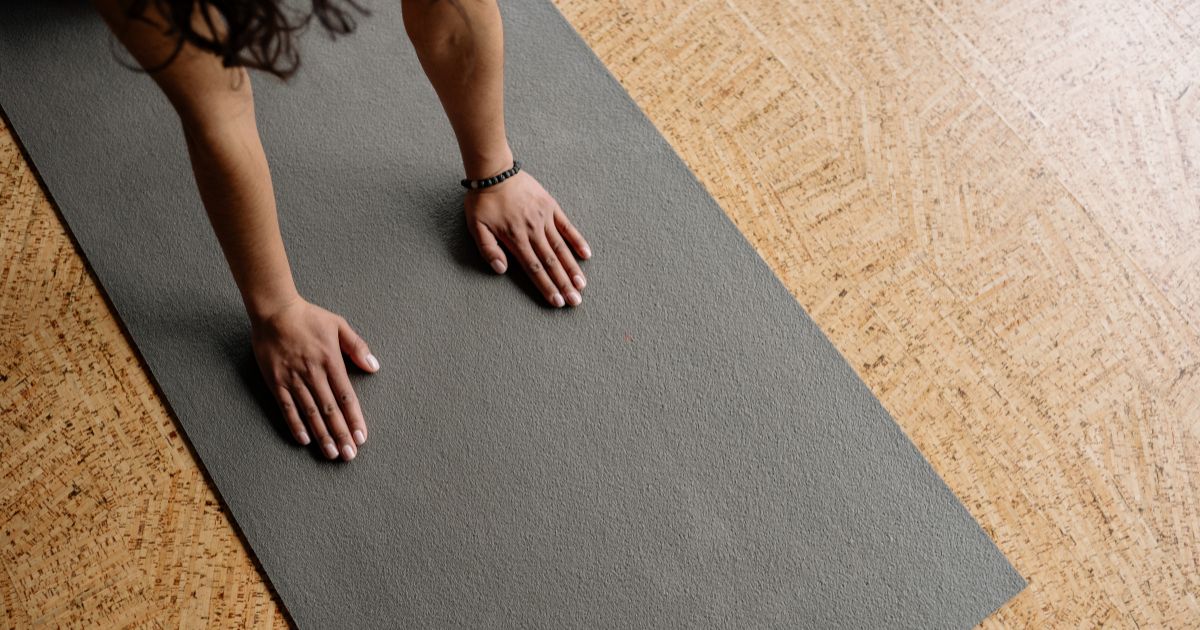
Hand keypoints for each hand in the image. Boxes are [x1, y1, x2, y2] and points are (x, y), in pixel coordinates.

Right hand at [250, 297, 378, 460]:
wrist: (275, 311)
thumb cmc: (309, 317)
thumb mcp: (339, 325)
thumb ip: (357, 347)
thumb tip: (374, 367)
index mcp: (331, 361)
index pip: (346, 397)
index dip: (354, 419)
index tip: (362, 437)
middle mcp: (313, 374)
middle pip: (330, 410)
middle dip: (341, 434)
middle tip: (349, 455)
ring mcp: (293, 379)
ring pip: (310, 413)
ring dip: (322, 435)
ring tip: (331, 453)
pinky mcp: (276, 381)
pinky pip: (287, 407)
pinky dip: (295, 425)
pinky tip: (305, 440)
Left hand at [465, 171, 591, 306]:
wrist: (494, 171)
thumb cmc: (483, 201)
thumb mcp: (476, 227)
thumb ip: (489, 250)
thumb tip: (501, 270)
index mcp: (515, 239)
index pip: (534, 268)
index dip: (546, 286)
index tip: (557, 301)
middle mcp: (532, 231)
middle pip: (551, 262)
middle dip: (564, 284)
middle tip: (576, 300)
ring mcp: (544, 218)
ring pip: (561, 247)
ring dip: (572, 267)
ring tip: (582, 284)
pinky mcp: (551, 206)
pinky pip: (567, 226)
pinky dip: (577, 240)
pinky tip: (587, 254)